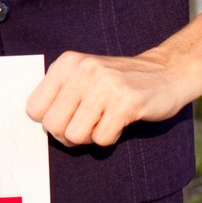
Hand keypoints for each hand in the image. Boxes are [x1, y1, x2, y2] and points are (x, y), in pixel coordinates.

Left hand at [24, 49, 194, 147]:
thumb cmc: (119, 82)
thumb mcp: (83, 77)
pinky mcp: (126, 102)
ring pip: (75, 135)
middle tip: (86, 127)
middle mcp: (83, 70)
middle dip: (68, 135)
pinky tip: (120, 121)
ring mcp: (105, 85)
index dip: (49, 121)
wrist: (167, 71)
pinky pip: (102, 139)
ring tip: (103, 122)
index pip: (34, 108)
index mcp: (67, 63)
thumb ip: (60, 95)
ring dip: (90, 138)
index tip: (67, 118)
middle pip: (52, 125)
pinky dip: (110, 138)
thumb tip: (39, 125)